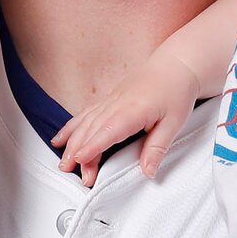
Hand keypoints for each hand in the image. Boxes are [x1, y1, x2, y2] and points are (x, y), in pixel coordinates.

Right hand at [52, 57, 204, 185]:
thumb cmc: (176, 92)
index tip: (80, 160)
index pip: (108, 131)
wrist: (175, 66)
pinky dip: (71, 128)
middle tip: (69, 171)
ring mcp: (109, 101)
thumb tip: (148, 171)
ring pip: (84, 123)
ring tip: (62, 163)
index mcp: (133, 110)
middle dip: (77, 152)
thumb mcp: (174, 122)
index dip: (92, 146)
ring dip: (71, 143)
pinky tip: (61, 139)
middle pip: (91, 130)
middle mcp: (116, 105)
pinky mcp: (108, 100)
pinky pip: (85, 115)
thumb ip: (158, 147)